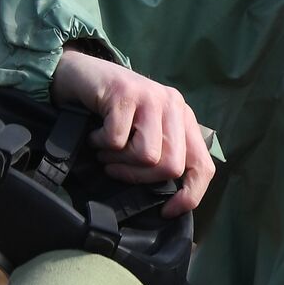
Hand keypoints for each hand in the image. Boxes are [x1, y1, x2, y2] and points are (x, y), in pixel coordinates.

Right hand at [51, 48, 214, 217]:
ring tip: (106, 149)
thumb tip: (170, 202)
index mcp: (183, 119)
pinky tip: (95, 133)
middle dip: (139, 177)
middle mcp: (173, 106)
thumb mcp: (144, 132)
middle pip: (171, 166)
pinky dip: (100, 144)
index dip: (191, 195)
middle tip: (116, 168)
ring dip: (118, 161)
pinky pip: (116, 141)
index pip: (203, 165)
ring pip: (147, 156)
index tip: (168, 211)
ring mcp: (151, 98)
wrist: (80, 73)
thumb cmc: (111, 111)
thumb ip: (161, 155)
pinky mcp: (126, 94)